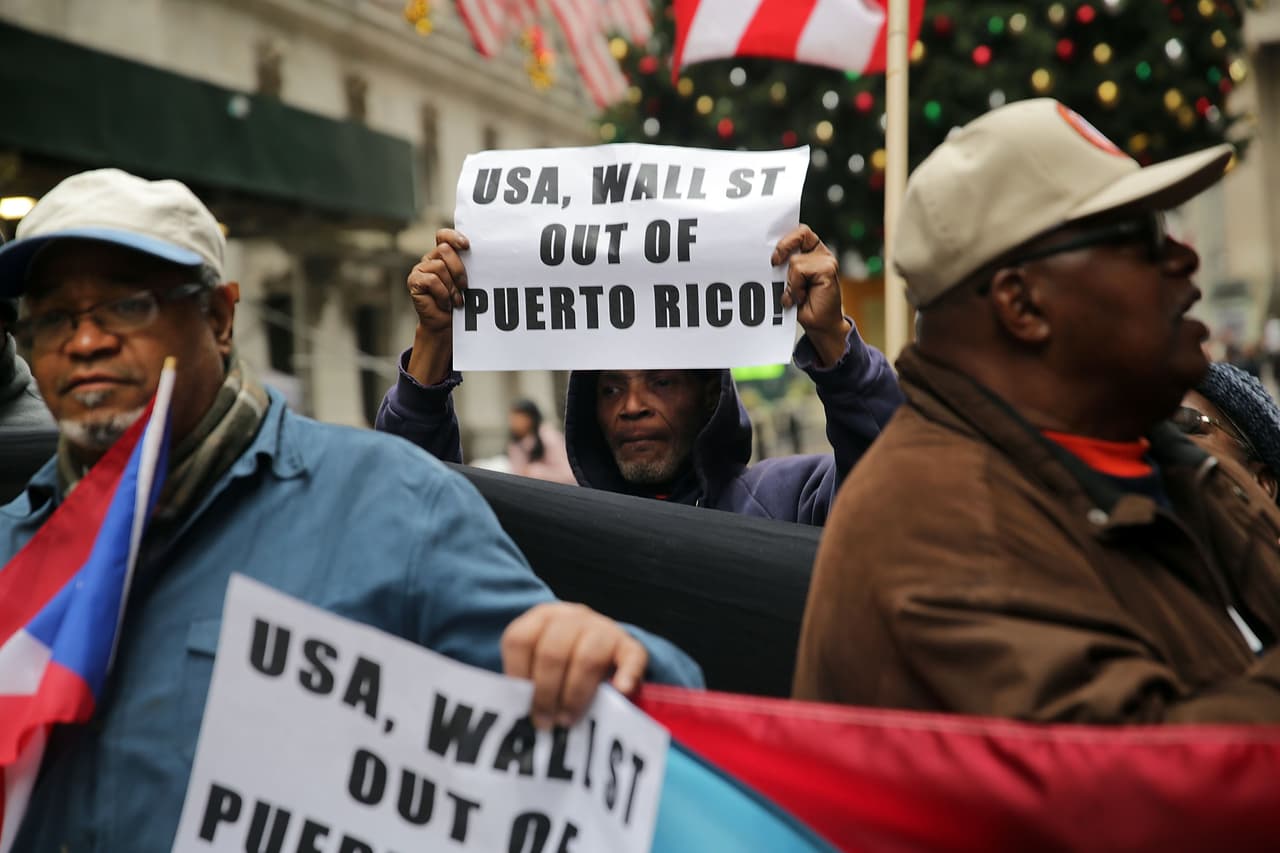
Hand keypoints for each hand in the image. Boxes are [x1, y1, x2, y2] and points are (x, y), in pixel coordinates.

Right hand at [405, 229, 469, 384]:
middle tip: (465, 287)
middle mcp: (430, 259)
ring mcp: (420, 269)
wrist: (446, 326)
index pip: (444, 236)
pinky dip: (442, 293)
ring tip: (455, 300)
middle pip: (445, 250)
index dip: (453, 236)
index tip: (467, 245)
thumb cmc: (459, 303)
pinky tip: (445, 303)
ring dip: (451, 286)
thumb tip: (482, 256)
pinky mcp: (414, 281)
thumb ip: (468, 267)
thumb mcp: (467, 283)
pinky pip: (432, 280)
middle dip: (459, 269)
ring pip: (440, 266)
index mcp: (443, 256)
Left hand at [502, 602, 647, 729]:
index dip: (517, 674)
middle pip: (552, 652)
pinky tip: (620, 692)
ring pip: (587, 657)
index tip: (521, 704)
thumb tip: (517, 718)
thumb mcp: (541, 665)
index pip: (520, 639)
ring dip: (575, 694)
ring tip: (568, 719)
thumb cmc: (565, 665)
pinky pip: (631, 657)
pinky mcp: (629, 644)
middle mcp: (572, 617)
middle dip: (546, 692)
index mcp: (542, 618)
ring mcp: (603, 628)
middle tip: (545, 721)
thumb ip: (529, 684)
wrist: (605, 651)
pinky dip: (626, 675)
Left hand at [772, 224, 851, 366]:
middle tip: (774, 263)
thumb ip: (785, 266)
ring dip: (790, 281)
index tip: (773, 255)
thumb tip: (771, 257)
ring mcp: (826, 260)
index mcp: (811, 252)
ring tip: (796, 295)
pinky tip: (801, 297)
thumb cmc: (803, 304)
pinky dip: (796, 286)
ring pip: (795, 260)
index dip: (785, 237)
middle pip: (800, 233)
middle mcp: (820, 253)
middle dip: (783, 246)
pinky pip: (800, 270)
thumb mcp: (789, 281)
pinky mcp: (828, 269)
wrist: (818, 324)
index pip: (799, 232)